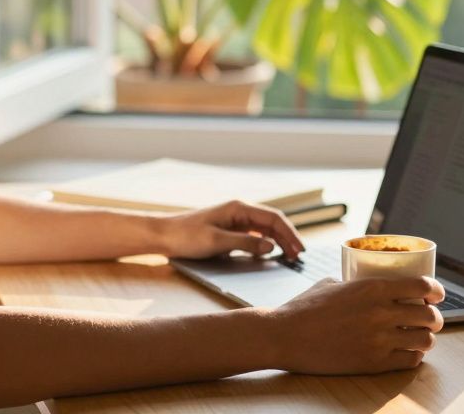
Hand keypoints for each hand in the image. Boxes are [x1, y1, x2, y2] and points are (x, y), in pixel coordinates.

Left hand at [158, 200, 304, 259]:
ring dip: (278, 241)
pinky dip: (265, 243)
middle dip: (287, 238)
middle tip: (298, 256)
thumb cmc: (187, 236)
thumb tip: (271, 246)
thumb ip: (245, 244)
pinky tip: (270, 253)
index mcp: (239, 208)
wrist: (164, 235)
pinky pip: (253, 235)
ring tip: (289, 256)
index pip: (273, 218)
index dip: (289, 233)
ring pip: (264, 229)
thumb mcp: (217, 242)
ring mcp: (234, 220)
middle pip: (272, 222)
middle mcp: (239, 211)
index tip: (299, 249)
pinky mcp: (229, 230)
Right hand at [264, 276, 445, 374]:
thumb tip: (363, 285)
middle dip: (435, 317)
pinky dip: (414, 356)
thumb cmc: (302, 309)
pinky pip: (410, 361)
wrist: (284, 336)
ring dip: (427, 338)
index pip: (422, 286)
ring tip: (420, 337)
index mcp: (372, 288)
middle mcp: (381, 313)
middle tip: (431, 318)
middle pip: (430, 316)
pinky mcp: (374, 363)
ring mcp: (379, 340)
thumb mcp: (330, 284)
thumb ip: (354, 285)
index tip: (437, 294)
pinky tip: (407, 352)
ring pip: (425, 340)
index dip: (436, 290)